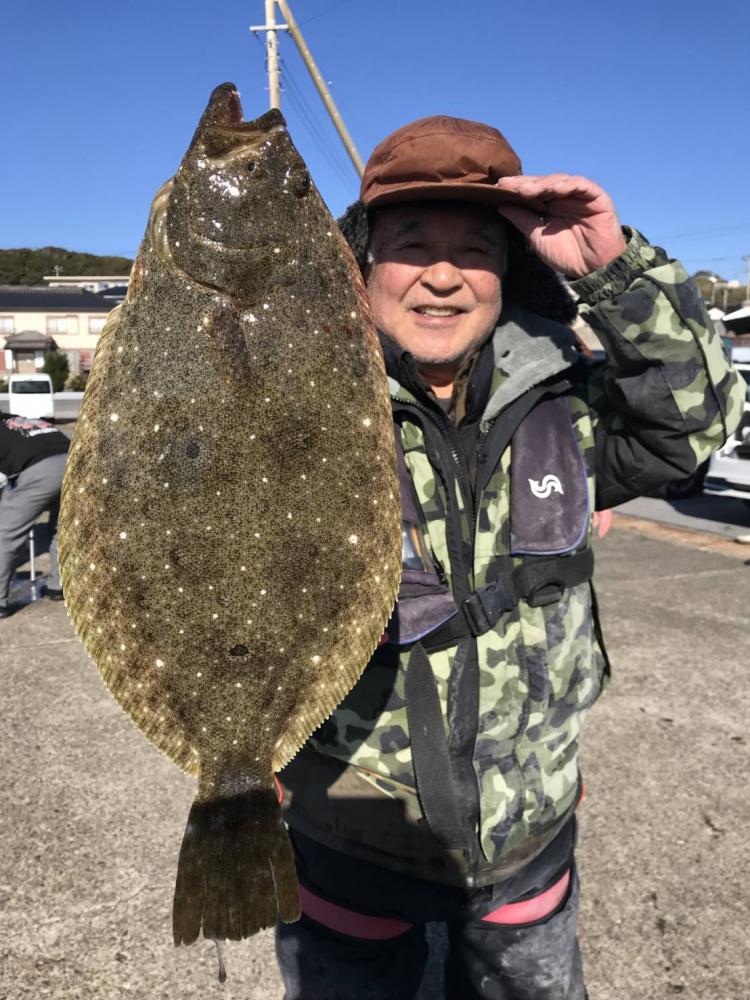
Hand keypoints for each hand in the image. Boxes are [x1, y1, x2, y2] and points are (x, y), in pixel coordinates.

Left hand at [494, 174, 626, 277]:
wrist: (593, 269)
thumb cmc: (566, 254)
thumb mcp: (537, 236)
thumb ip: (522, 219)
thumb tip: (501, 206)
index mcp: (551, 204)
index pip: (532, 190)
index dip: (516, 187)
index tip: (497, 186)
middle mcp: (565, 196)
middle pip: (543, 182)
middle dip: (525, 183)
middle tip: (507, 184)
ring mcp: (581, 195)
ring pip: (560, 180)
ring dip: (543, 183)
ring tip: (525, 189)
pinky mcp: (597, 197)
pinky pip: (583, 185)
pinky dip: (568, 185)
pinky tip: (553, 189)